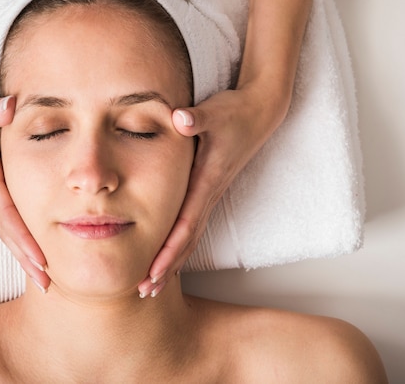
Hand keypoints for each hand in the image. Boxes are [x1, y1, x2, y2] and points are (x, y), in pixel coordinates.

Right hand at [0, 86, 50, 290]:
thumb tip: (11, 108)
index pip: (8, 214)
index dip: (25, 239)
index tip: (42, 263)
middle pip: (8, 230)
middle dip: (25, 259)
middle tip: (47, 286)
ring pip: (6, 224)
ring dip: (22, 249)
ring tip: (41, 274)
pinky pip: (5, 212)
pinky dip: (17, 230)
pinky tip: (27, 240)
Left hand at [137, 85, 288, 296]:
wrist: (260, 112)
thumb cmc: (235, 112)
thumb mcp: (215, 112)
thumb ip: (196, 118)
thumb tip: (180, 119)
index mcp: (206, 182)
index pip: (185, 226)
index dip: (168, 252)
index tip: (151, 274)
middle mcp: (209, 194)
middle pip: (187, 241)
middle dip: (167, 267)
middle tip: (145, 291)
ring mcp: (210, 195)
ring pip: (191, 236)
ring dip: (173, 261)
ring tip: (153, 283)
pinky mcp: (209, 189)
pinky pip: (193, 224)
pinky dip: (180, 243)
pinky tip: (167, 253)